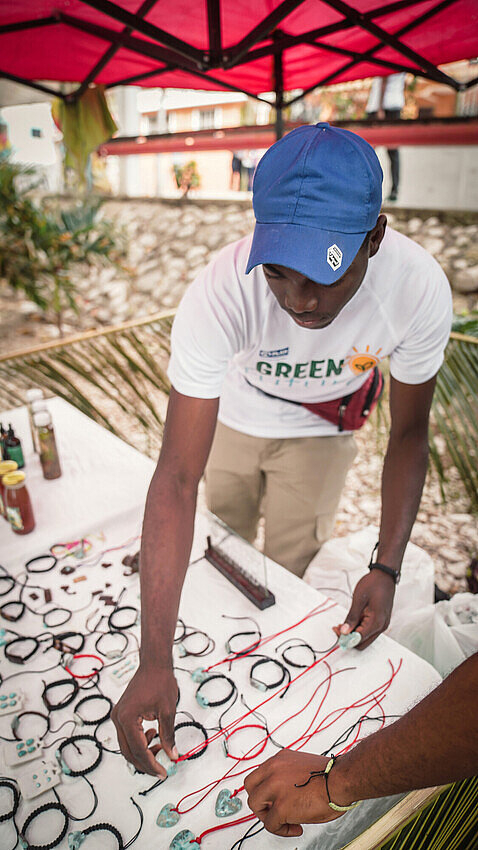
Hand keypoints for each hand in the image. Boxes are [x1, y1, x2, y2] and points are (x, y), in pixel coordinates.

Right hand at [112, 663, 177, 777]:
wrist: (154, 664)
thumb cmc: (160, 681)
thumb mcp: (168, 711)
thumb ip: (168, 735)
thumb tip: (172, 755)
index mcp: (127, 718)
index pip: (138, 750)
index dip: (151, 764)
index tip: (163, 772)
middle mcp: (118, 718)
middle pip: (128, 752)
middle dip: (145, 763)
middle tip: (161, 769)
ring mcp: (118, 716)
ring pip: (127, 745)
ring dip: (142, 752)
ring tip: (160, 748)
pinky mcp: (122, 714)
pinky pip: (128, 735)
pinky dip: (139, 741)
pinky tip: (153, 735)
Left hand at [244, 750, 344, 836]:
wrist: (341, 780)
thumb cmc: (330, 776)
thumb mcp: (301, 766)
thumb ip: (287, 774)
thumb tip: (284, 791)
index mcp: (279, 759)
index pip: (259, 774)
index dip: (264, 790)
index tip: (273, 799)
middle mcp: (274, 770)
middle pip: (251, 787)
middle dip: (261, 802)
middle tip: (274, 811)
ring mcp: (275, 787)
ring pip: (255, 804)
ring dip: (268, 817)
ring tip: (284, 821)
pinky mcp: (281, 806)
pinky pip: (270, 824)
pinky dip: (282, 830)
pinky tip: (296, 827)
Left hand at [333, 570, 395, 649]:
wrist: (385, 576)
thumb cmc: (374, 584)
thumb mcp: (359, 599)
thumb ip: (352, 617)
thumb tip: (344, 631)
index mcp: (377, 622)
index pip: (359, 639)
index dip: (346, 638)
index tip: (336, 630)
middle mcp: (381, 627)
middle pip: (362, 643)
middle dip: (348, 638)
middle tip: (338, 628)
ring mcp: (381, 625)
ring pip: (364, 638)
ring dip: (352, 634)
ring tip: (341, 624)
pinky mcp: (379, 622)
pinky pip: (367, 631)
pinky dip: (357, 629)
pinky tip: (349, 621)